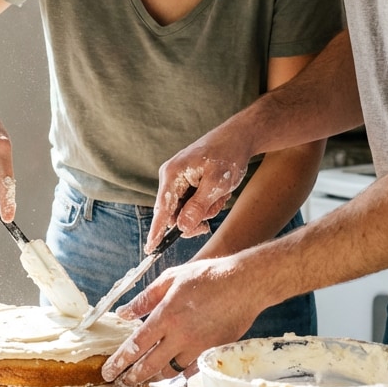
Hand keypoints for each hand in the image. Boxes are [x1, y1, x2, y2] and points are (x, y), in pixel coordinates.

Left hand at [100, 254, 262, 386]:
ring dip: (155, 376)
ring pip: (170, 371)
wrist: (245, 283)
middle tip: (120, 385)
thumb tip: (123, 313)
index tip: (108, 372)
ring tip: (145, 377)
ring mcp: (198, 346)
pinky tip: (172, 372)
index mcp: (165, 316)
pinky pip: (191, 369)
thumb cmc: (208, 276)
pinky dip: (178, 373)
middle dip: (131, 378)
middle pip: (149, 366)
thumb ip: (145, 298)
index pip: (135, 346)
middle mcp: (180, 336)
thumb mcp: (171, 279)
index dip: (119, 362)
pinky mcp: (213, 351)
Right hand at [146, 121, 255, 250]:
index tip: (149, 249)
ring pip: (185, 209)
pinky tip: (219, 191)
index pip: (162, 209)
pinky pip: (192, 202)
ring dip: (205, 208)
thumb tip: (181, 228)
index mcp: (172, 175)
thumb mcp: (216, 184)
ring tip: (221, 193)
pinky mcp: (186, 181)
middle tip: (215, 207)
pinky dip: (207, 202)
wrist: (238, 137)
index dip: (156, 231)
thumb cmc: (228, 156)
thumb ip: (198, 207)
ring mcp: (177, 179)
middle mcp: (170, 177)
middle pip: (175, 213)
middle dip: (196, 216)